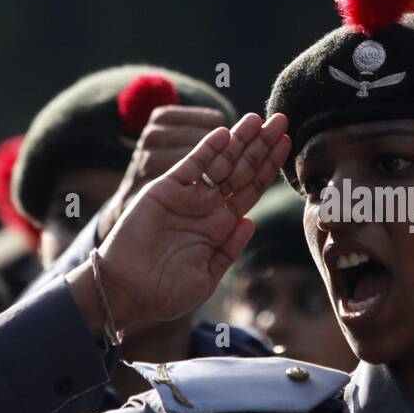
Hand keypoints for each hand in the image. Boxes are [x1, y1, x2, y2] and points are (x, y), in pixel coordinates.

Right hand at [75, 113, 290, 332]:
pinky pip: (191, 166)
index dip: (269, 167)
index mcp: (220, 226)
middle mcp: (207, 207)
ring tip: (259, 119)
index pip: (252, 189)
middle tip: (282, 120)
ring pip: (220, 162)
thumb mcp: (207, 276)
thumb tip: (250, 220)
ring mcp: (188, 196)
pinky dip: (207, 149)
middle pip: (241, 169)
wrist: (125, 293)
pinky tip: (224, 133)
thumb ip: (229, 248)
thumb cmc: (165, 293)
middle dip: (261, 145)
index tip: (287, 145)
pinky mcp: (165, 189)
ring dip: (239, 140)